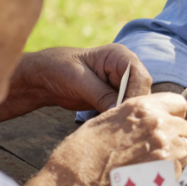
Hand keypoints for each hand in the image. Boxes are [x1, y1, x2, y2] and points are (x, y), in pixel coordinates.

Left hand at [0, 45, 151, 120]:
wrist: (44, 77)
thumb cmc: (59, 69)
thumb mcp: (79, 80)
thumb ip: (101, 95)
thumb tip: (119, 112)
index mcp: (120, 56)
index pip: (140, 76)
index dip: (135, 95)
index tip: (124, 112)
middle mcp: (125, 70)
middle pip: (141, 91)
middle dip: (132, 107)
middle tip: (122, 125)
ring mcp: (121, 85)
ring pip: (135, 103)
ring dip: (126, 115)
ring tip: (116, 129)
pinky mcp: (114, 98)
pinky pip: (123, 110)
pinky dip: (119, 119)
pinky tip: (112, 128)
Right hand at [24, 93, 186, 185]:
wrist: (76, 183)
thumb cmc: (83, 153)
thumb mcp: (107, 120)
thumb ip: (135, 117)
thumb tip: (148, 119)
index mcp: (142, 107)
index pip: (178, 102)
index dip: (173, 115)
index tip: (166, 125)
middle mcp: (158, 124)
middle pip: (185, 128)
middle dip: (175, 138)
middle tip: (156, 151)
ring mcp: (166, 149)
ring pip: (186, 150)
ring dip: (175, 157)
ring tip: (151, 167)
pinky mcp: (169, 173)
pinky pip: (181, 171)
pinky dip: (170, 175)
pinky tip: (150, 179)